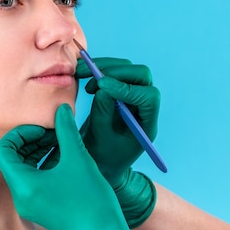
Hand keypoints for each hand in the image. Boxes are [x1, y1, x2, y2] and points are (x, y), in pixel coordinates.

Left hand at [0, 104, 157, 229]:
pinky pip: (32, 180)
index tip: (44, 129)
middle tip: (54, 132)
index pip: (2, 150)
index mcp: (23, 185)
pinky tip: (64, 157)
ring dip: (37, 151)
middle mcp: (20, 197)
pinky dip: (43, 164)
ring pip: (22, 169)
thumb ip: (65, 130)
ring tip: (60, 141)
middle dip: (31, 140)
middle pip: (11, 159)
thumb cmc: (91, 199)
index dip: (20, 133)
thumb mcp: (78, 158)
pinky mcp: (39, 208)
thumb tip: (60, 109)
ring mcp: (29, 205)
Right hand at [75, 57, 159, 227]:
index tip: (101, 86)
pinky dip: (98, 68)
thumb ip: (102, 114)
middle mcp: (143, 107)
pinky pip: (114, 72)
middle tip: (90, 75)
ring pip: (127, 68)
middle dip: (116, 71)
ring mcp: (132, 97)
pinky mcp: (119, 92)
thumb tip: (103, 87)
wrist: (99, 163)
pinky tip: (82, 77)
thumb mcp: (99, 139)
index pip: (148, 97)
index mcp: (146, 124)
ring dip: (104, 66)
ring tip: (80, 74)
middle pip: (141, 76)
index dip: (127, 88)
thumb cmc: (102, 158)